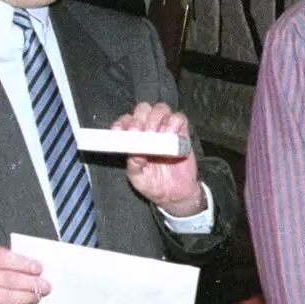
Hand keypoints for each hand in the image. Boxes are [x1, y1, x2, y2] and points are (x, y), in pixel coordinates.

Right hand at [0, 243, 47, 303]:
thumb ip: (6, 257)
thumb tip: (34, 268)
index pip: (3, 258)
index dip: (23, 264)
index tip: (39, 268)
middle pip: (7, 280)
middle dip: (30, 283)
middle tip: (45, 285)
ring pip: (6, 297)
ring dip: (26, 298)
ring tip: (37, 296)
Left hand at [114, 102, 204, 216]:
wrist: (176, 194)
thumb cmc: (154, 185)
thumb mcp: (138, 179)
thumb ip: (134, 165)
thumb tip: (134, 151)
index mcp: (134, 139)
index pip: (125, 121)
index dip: (123, 122)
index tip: (122, 131)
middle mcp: (148, 130)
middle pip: (143, 109)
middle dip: (139, 117)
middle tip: (140, 132)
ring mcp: (166, 129)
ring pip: (160, 109)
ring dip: (156, 118)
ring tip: (156, 134)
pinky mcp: (181, 133)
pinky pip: (179, 118)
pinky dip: (174, 122)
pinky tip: (171, 135)